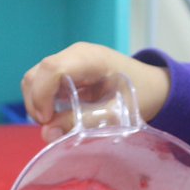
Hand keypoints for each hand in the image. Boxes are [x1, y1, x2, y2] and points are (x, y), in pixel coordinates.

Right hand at [20, 42, 170, 140]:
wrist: (153, 85)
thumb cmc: (140, 95)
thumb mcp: (115, 113)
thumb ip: (82, 123)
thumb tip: (47, 134)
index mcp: (90, 59)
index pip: (52, 69)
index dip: (41, 96)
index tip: (47, 121)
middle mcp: (75, 54)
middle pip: (37, 74)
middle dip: (36, 103)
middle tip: (50, 127)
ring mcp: (69, 60)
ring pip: (36, 78)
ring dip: (37, 102)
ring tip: (54, 122)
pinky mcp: (67, 69)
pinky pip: (44, 82)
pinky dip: (44, 100)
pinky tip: (59, 114)